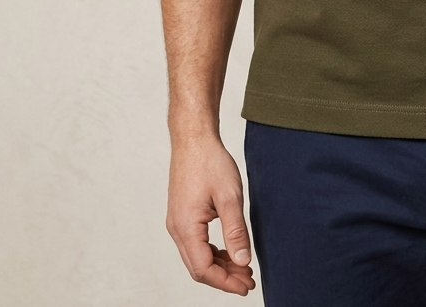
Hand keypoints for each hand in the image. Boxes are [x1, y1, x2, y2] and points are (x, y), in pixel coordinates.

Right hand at [166, 134, 255, 294]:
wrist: (194, 139)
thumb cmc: (210, 162)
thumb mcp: (229, 197)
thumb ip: (236, 231)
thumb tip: (242, 261)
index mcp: (186, 227)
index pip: (204, 269)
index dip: (226, 282)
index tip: (246, 285)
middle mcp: (177, 229)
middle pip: (198, 267)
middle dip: (224, 278)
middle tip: (248, 280)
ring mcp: (177, 223)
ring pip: (196, 257)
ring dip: (219, 266)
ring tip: (243, 268)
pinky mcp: (182, 216)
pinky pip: (195, 244)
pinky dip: (212, 252)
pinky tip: (230, 250)